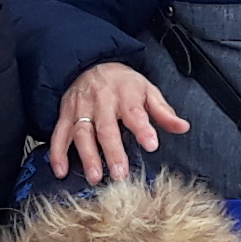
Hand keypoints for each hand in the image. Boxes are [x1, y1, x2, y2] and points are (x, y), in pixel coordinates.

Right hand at [50, 59, 185, 184]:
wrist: (90, 64)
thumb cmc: (123, 83)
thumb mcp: (147, 91)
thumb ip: (163, 112)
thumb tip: (183, 127)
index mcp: (125, 94)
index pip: (135, 112)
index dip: (143, 129)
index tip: (151, 144)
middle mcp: (101, 101)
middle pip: (106, 128)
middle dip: (113, 152)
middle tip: (120, 173)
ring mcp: (80, 109)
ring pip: (82, 133)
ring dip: (87, 156)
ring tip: (95, 177)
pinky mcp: (65, 115)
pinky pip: (59, 135)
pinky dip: (57, 154)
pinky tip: (60, 171)